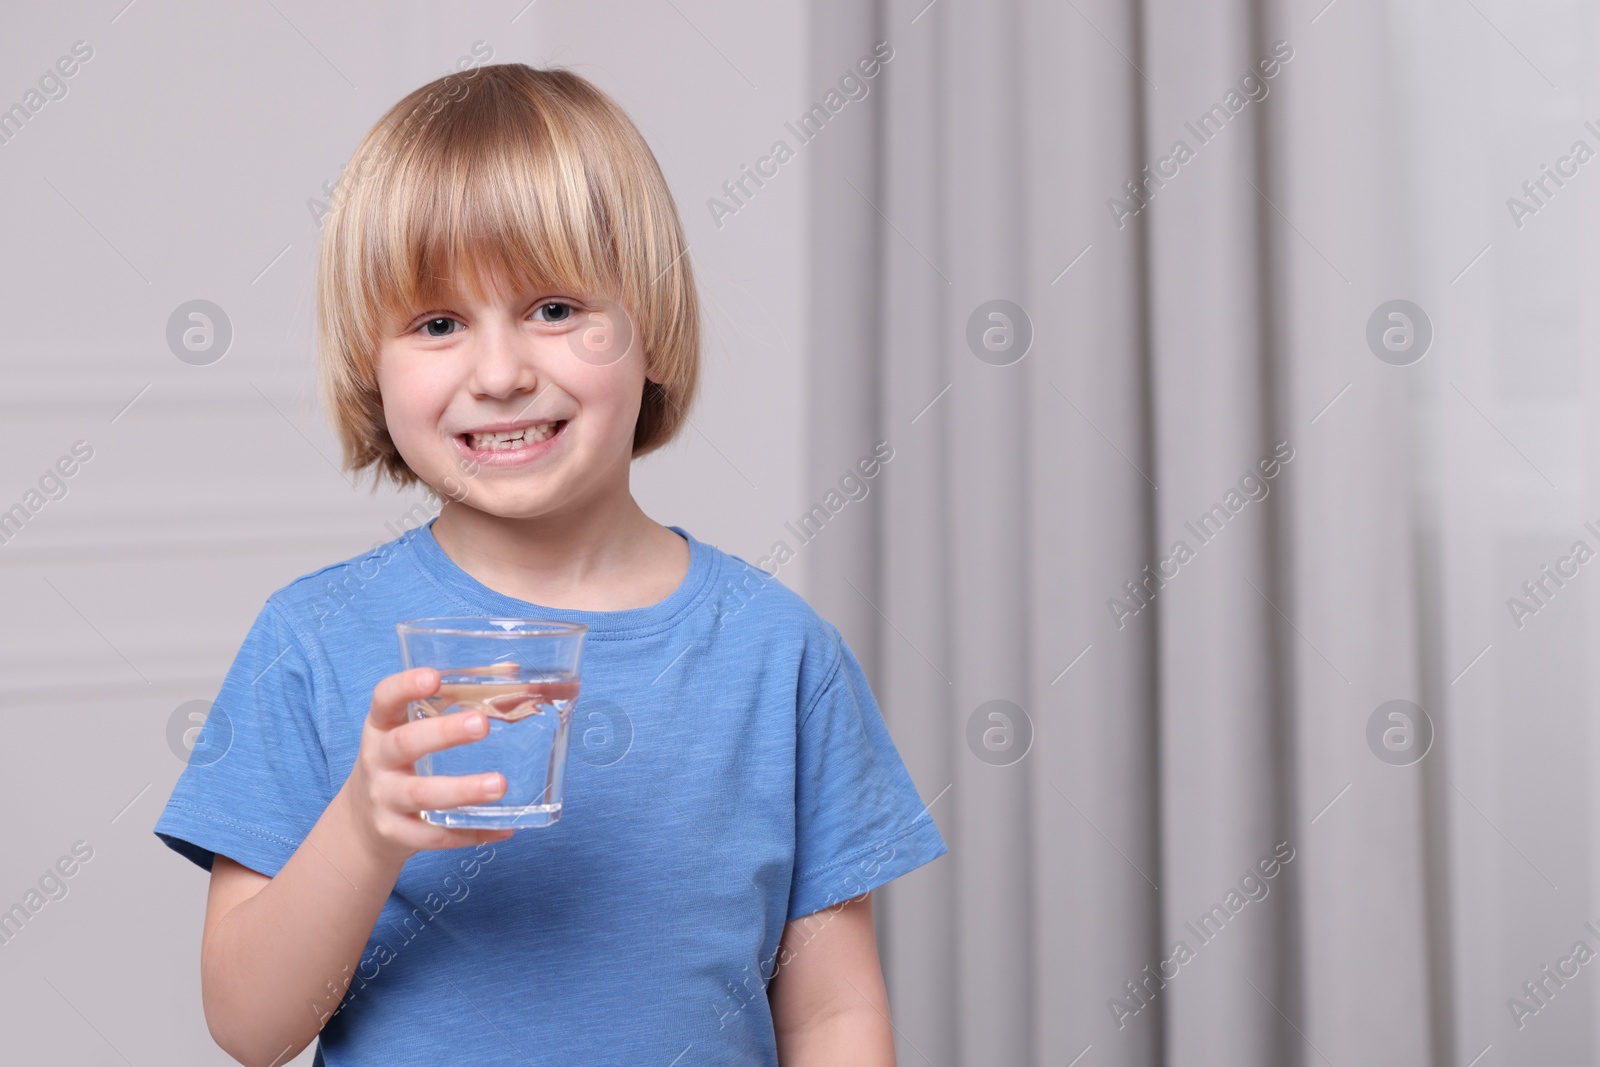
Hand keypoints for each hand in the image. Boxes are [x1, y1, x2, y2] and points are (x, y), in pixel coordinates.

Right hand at [339, 666, 513, 865]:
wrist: (361, 824)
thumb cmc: (399, 762)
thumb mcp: (412, 728)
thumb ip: (455, 699)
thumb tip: (513, 671)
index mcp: (381, 727)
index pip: (384, 700)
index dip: (405, 687)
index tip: (433, 677)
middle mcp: (378, 761)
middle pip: (404, 744)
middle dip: (442, 734)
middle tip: (481, 724)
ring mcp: (385, 800)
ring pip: (421, 796)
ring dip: (463, 790)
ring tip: (500, 784)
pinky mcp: (398, 834)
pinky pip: (435, 836)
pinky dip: (471, 833)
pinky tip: (503, 828)